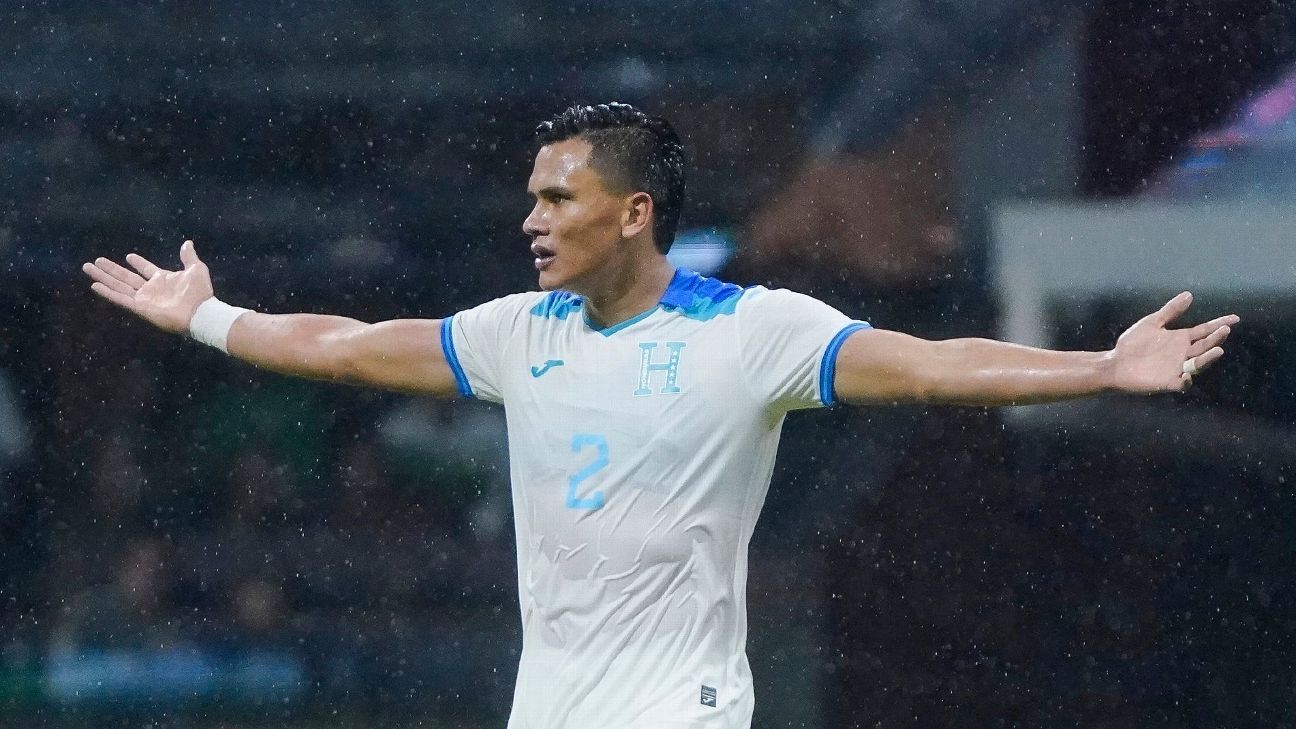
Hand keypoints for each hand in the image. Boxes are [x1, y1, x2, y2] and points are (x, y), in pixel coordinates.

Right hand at [82, 240, 214, 333]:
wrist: (200, 311)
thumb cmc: (200, 292)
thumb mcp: (196, 269)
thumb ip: (188, 257)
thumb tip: (187, 243)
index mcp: (163, 279)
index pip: (146, 269)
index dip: (138, 263)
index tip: (129, 256)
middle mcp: (151, 289)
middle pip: (126, 277)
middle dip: (111, 269)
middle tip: (96, 261)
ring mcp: (144, 298)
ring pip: (119, 285)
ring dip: (103, 277)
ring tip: (87, 267)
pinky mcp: (140, 307)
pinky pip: (121, 299)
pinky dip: (108, 292)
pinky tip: (95, 285)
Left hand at [1110, 292, 1238, 393]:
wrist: (1114, 363)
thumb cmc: (1132, 344)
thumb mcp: (1152, 323)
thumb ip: (1170, 311)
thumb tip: (1190, 294)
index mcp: (1180, 339)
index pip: (1204, 331)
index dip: (1219, 324)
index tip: (1235, 318)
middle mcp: (1182, 354)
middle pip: (1204, 346)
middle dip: (1216, 338)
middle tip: (1224, 330)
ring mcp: (1176, 368)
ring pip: (1198, 365)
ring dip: (1208, 358)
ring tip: (1217, 351)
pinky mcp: (1167, 382)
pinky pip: (1181, 384)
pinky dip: (1186, 381)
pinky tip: (1187, 375)